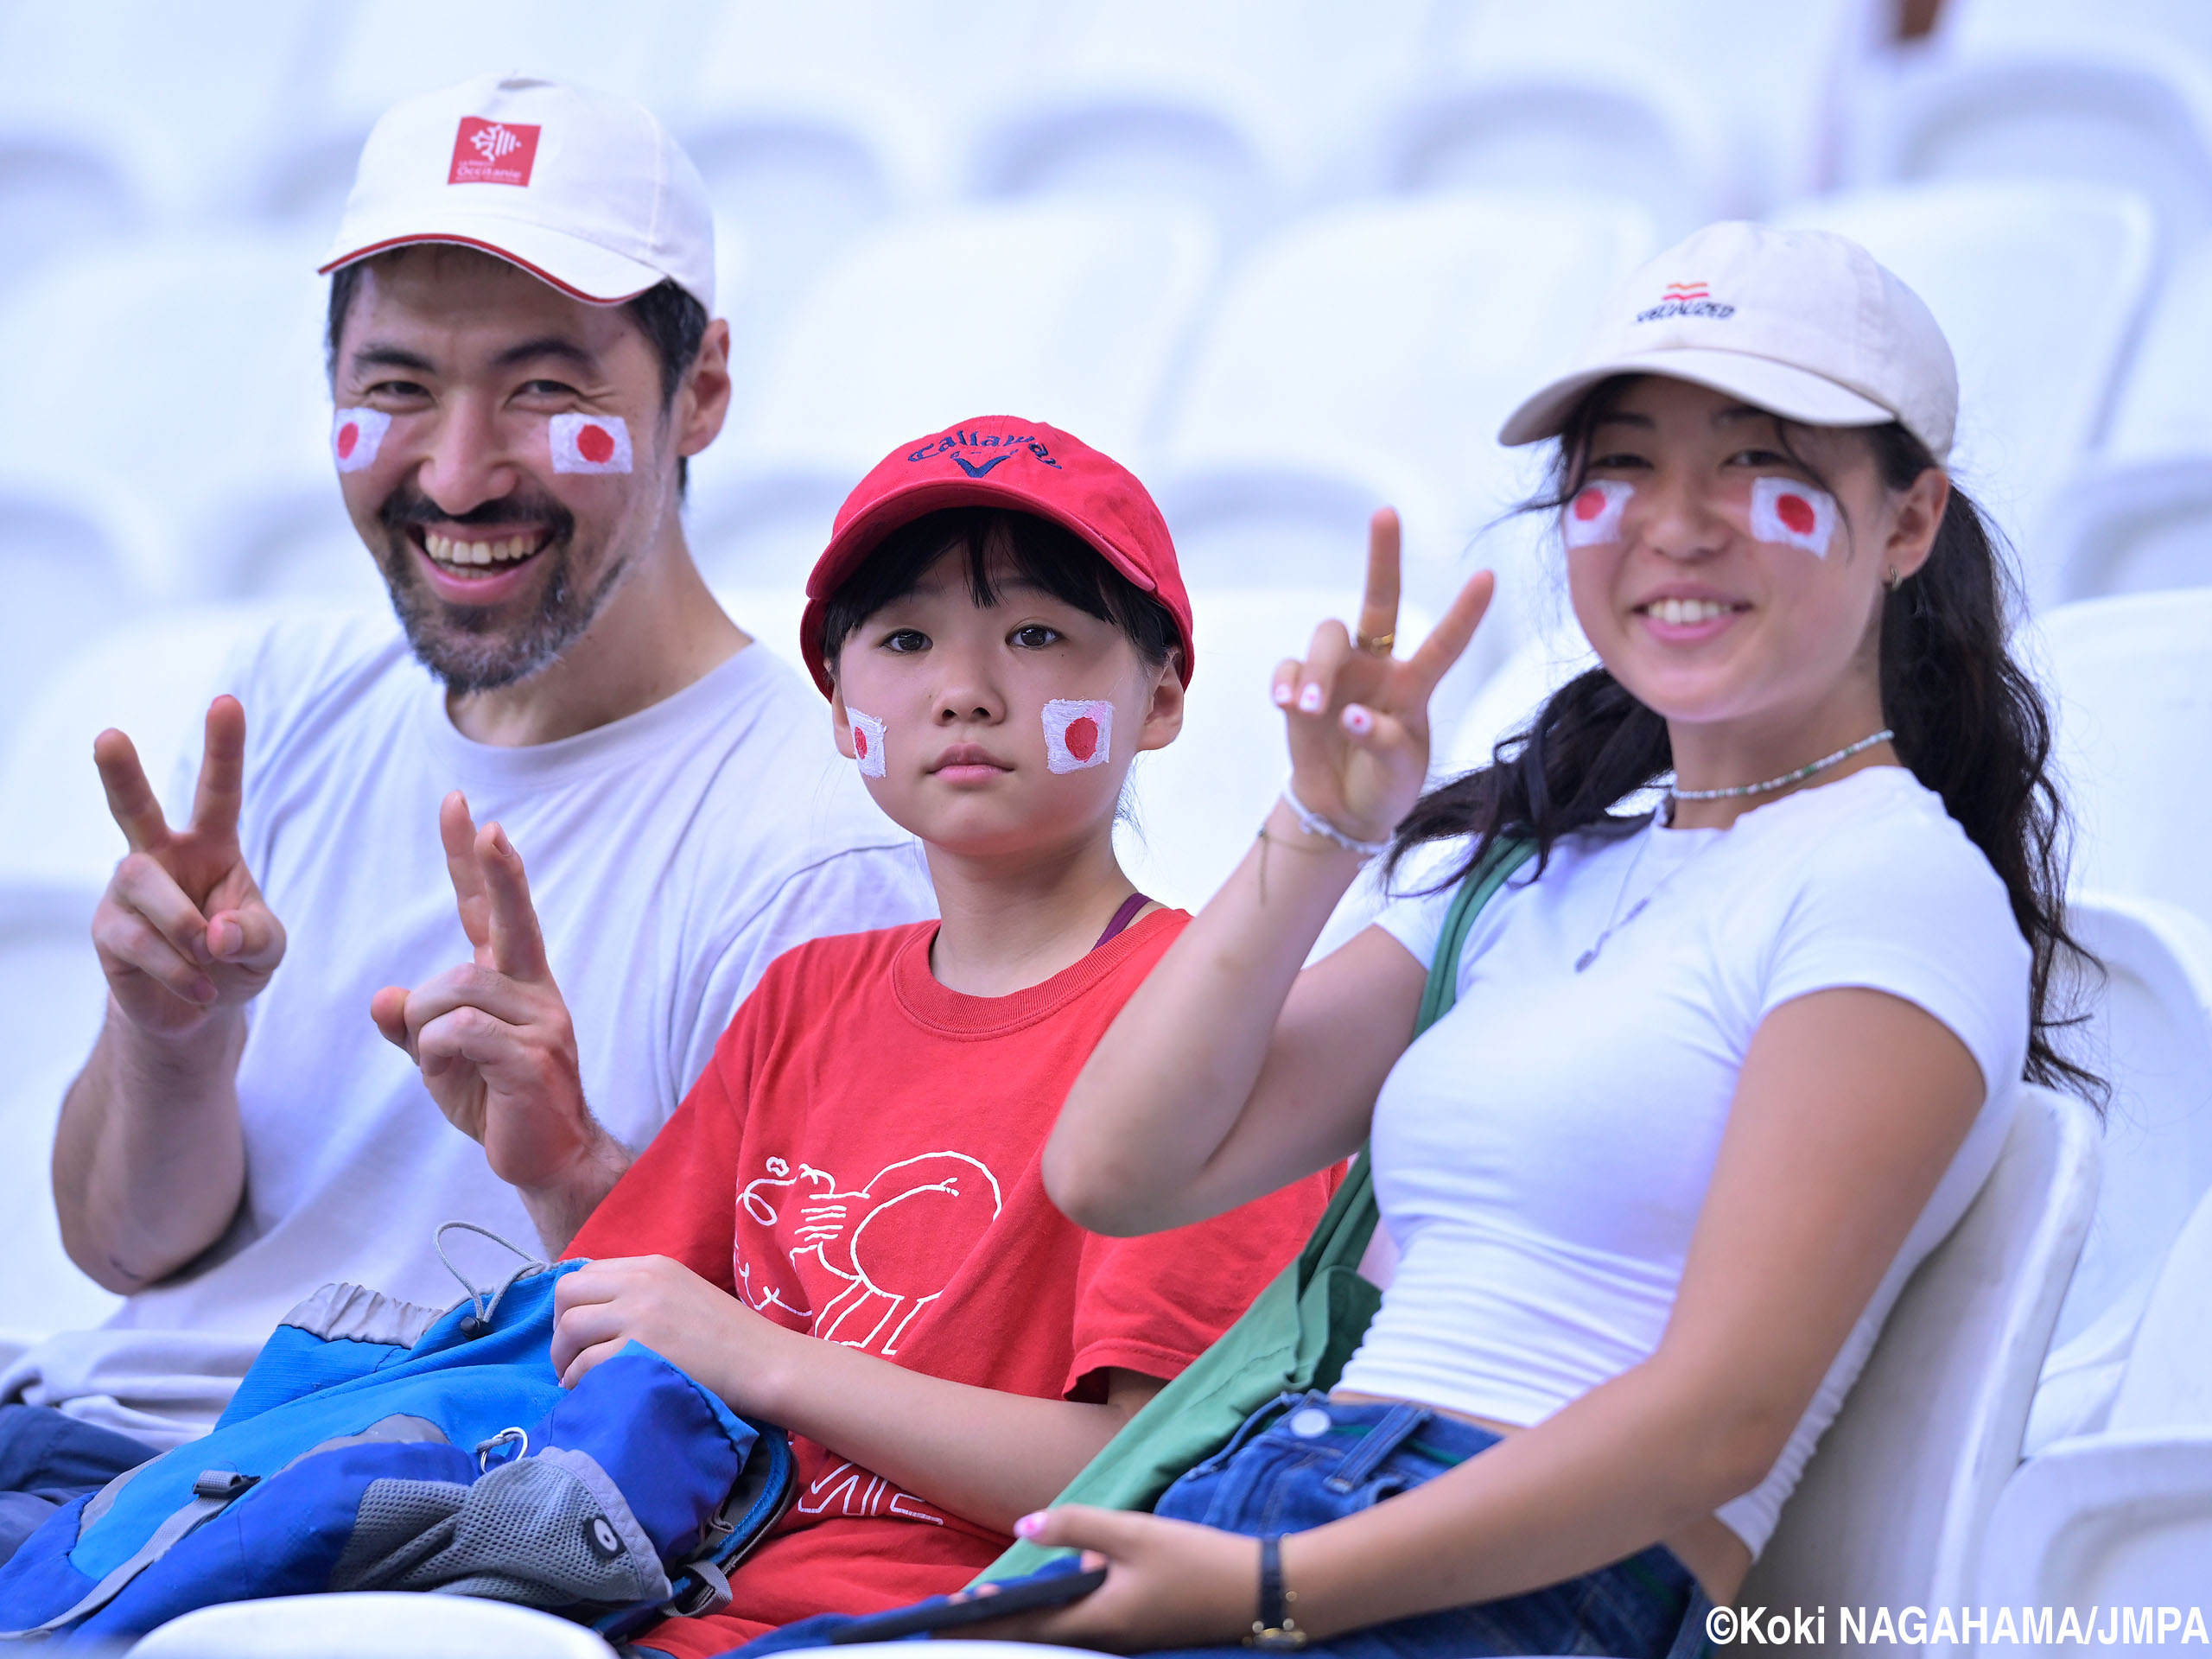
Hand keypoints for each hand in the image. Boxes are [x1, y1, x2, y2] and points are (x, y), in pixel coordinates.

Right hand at [91, 697, 286, 1039]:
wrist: (198, 1009)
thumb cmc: (237, 958)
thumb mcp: (267, 946)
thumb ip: (255, 934)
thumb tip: (216, 932)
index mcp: (212, 845)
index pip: (219, 790)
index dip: (224, 748)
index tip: (226, 702)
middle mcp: (162, 857)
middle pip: (136, 809)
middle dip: (121, 773)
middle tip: (108, 737)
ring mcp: (129, 891)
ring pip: (146, 885)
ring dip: (186, 926)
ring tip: (209, 959)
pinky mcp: (108, 930)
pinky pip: (140, 941)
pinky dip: (178, 969)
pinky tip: (195, 986)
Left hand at [371, 793, 610, 1198]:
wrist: (548, 1160)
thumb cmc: (497, 1104)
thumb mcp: (440, 1062)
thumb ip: (411, 1026)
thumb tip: (384, 997)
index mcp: (513, 981)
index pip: (489, 908)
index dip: (475, 860)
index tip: (461, 807)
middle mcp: (533, 988)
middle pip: (502, 920)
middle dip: (496, 871)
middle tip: (488, 826)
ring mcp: (540, 1019)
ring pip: (452, 991)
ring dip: (424, 1028)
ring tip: (443, 1063)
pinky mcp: (532, 1055)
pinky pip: (458, 1031)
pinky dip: (434, 1053)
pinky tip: (453, 1076)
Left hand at [551, 1254, 794, 1403]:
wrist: (761, 1361)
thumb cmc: (729, 1336)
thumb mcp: (683, 1293)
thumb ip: (643, 1293)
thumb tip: (595, 1315)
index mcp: (652, 1266)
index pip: (586, 1273)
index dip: (574, 1306)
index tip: (581, 1334)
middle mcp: (641, 1283)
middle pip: (568, 1293)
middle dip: (559, 1328)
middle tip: (571, 1355)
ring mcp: (640, 1315)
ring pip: (570, 1327)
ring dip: (563, 1357)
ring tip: (575, 1377)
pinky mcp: (640, 1350)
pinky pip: (586, 1363)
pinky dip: (578, 1379)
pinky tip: (588, 1390)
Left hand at [951, 1506, 1259, 1653]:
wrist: (1260, 1590)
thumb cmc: (1195, 1559)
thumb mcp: (1133, 1533)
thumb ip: (1076, 1527)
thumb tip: (1023, 1527)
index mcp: (1098, 1620)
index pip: (1025, 1627)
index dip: (984, 1620)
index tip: (945, 1613)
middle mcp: (1106, 1640)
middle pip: (1038, 1636)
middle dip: (995, 1625)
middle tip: (952, 1614)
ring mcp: (1125, 1642)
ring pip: (1064, 1632)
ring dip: (1029, 1620)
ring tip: (992, 1607)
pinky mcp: (1141, 1633)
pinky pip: (1089, 1627)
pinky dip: (1063, 1615)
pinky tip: (1065, 1592)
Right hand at [1272, 510, 1492, 842]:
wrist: (1341, 812)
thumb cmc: (1384, 787)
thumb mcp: (1400, 773)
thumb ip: (1383, 743)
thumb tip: (1348, 714)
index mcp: (1414, 686)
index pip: (1443, 644)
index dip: (1464, 614)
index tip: (1488, 577)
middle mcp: (1378, 667)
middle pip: (1379, 601)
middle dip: (1383, 556)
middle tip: (1385, 513)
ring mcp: (1337, 674)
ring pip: (1328, 637)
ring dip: (1318, 669)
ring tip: (1309, 708)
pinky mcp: (1300, 690)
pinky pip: (1290, 669)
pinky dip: (1287, 684)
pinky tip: (1288, 707)